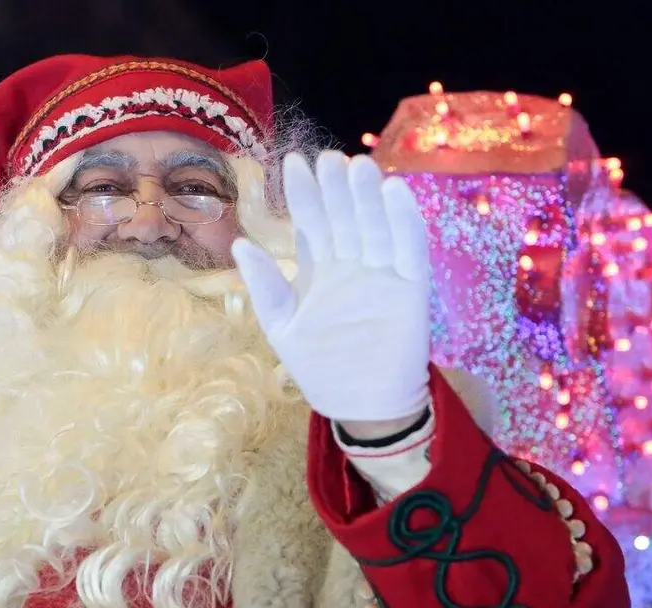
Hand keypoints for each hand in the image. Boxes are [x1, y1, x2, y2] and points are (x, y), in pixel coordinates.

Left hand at [232, 150, 430, 421]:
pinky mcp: (411, 287)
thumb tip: (239, 243)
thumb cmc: (319, 367)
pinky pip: (410, 248)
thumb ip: (264, 285)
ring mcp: (383, 272)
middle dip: (335, 187)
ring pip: (375, 224)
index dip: (303, 193)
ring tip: (356, 165)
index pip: (311, 221)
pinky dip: (403, 221)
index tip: (293, 163)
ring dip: (367, 195)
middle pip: (343, 216)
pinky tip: (394, 191)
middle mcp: (352, 263)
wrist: (360, 405)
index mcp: (320, 268)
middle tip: (328, 158)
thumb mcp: (281, 325)